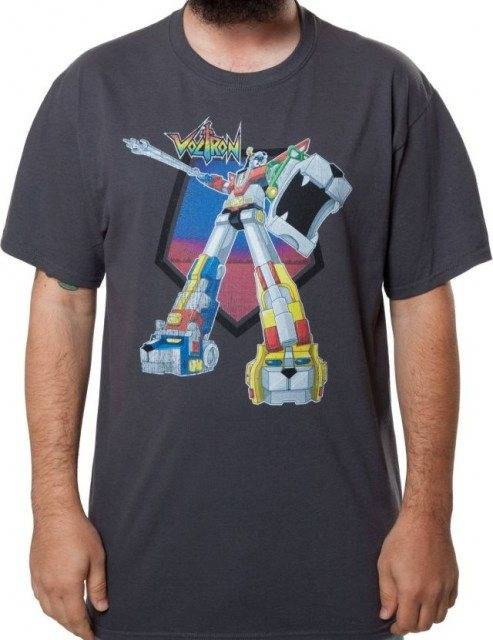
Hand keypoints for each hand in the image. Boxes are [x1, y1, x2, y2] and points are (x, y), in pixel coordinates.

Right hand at [30, 510, 107, 638]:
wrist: (56, 514)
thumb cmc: (78, 532)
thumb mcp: (97, 558)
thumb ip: (98, 586)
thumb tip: (101, 607)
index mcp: (67, 586)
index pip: (76, 619)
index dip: (85, 631)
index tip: (93, 638)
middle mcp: (50, 588)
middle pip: (62, 618)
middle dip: (75, 628)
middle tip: (87, 631)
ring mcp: (40, 581)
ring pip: (49, 611)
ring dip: (62, 619)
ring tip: (75, 620)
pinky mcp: (35, 573)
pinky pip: (41, 599)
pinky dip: (51, 607)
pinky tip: (58, 604)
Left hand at [378, 511, 457, 634]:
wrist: (425, 521)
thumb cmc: (401, 540)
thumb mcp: (385, 565)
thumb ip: (386, 593)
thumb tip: (386, 615)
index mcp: (412, 591)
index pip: (407, 623)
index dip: (398, 627)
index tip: (392, 625)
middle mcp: (431, 593)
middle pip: (424, 624)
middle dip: (412, 625)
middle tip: (402, 617)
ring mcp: (445, 586)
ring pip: (439, 617)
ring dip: (426, 617)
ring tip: (415, 607)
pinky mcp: (453, 579)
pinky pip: (449, 603)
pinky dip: (440, 606)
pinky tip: (430, 597)